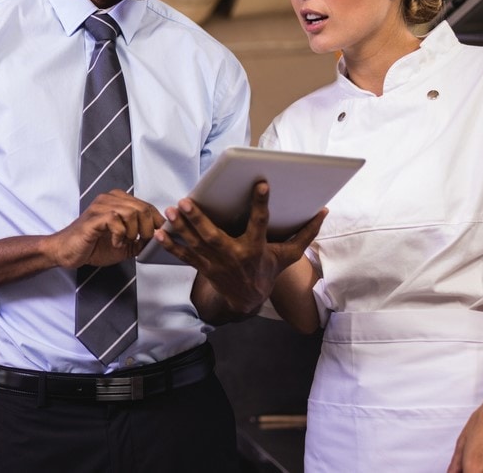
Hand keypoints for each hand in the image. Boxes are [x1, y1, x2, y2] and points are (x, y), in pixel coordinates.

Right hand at [46, 190, 163, 268]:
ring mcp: (101, 207)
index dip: (157, 221)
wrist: (67, 252)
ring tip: (126, 241)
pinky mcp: (94, 218)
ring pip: (132, 212)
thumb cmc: (92, 245)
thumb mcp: (124, 244)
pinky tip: (115, 242)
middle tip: (141, 241)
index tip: (159, 235)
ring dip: (133, 232)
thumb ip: (140, 240)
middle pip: (142, 208)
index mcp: (118, 201)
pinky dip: (120, 235)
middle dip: (147, 228)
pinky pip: (116, 220)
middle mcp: (110, 199)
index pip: (147, 206)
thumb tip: (158, 238)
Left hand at [153, 181, 324, 316]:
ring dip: (181, 228)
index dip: (261, 204)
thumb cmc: (268, 270)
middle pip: (214, 236)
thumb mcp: (288, 255)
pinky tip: (158, 232)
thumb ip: (306, 233)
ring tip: (171, 210)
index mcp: (256, 248)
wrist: (247, 300)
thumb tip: (324, 211)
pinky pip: (184, 256)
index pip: (260, 222)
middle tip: (185, 201)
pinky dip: (171, 245)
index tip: (260, 184)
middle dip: (198, 219)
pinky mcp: (203, 267)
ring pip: (195, 244)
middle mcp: (234, 256)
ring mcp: (215, 263)